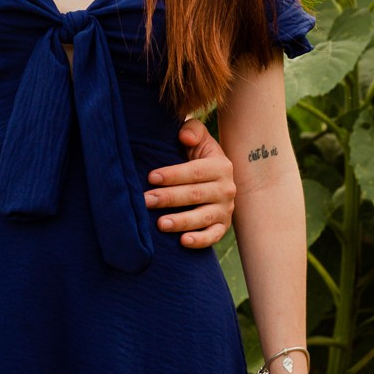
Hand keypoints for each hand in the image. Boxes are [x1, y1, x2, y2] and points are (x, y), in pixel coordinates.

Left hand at [144, 118, 235, 247]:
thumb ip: (192, 130)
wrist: (214, 175)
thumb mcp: (198, 138)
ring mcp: (226, 209)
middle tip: (146, 201)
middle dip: (169, 198)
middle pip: (195, 195)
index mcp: (220, 166)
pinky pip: (213, 236)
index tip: (151, 177)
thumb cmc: (197, 154)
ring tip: (160, 224)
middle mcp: (226, 188)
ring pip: (203, 217)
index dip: (173, 175)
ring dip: (181, 221)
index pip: (195, 172)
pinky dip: (200, 241)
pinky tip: (183, 242)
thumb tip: (185, 137)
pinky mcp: (223, 226)